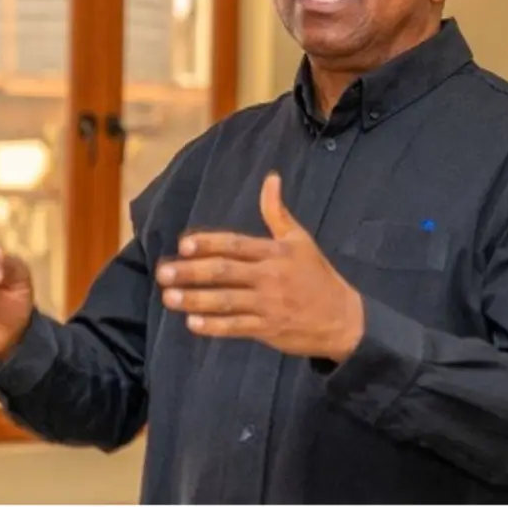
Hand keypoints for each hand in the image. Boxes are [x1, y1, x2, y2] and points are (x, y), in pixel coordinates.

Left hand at [155, 172, 364, 362]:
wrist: (344, 319)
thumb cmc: (317, 276)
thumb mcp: (300, 240)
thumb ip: (277, 212)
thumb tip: (271, 178)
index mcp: (275, 252)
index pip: (236, 244)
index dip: (209, 243)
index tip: (183, 244)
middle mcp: (270, 277)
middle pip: (225, 272)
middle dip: (191, 272)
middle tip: (163, 273)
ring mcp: (269, 305)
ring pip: (226, 301)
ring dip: (195, 300)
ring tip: (169, 298)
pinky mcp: (269, 329)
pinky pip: (237, 327)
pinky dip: (214, 326)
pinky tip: (192, 323)